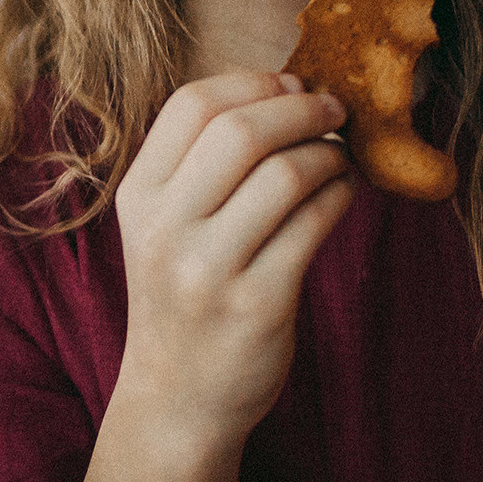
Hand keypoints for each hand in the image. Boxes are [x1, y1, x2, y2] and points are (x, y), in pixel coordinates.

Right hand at [111, 71, 355, 451]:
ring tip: (340, 160)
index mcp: (138, 196)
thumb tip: (287, 88)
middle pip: (242, 131)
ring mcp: (209, 269)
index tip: (291, 84)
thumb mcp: (164, 225)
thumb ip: (202, 163)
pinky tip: (343, 195)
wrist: (178, 399)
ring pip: (286, 174)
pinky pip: (315, 225)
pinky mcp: (258, 304)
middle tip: (335, 110)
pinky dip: (341, 196)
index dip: (253, 82)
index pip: (192, 104)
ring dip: (329, 154)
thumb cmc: (184, 295)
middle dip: (302, 109)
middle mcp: (166, 229)